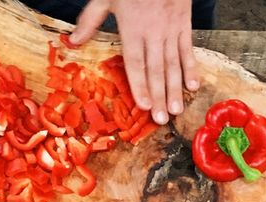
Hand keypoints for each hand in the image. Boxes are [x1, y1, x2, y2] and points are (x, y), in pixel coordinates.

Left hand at [70, 0, 200, 124]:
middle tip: (161, 118)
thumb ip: (91, 19)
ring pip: (173, 64)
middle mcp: (153, 32)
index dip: (139, 84)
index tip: (143, 105)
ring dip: (175, 89)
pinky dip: (191, 68)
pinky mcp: (184, 25)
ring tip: (175, 110)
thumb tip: (73, 41)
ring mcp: (171, 30)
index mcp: (132, 27)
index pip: (135, 61)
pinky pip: (188, 50)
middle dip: (159, 95)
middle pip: (156, 69)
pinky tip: (192, 86)